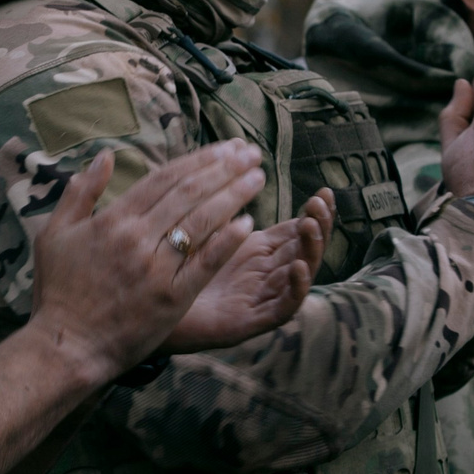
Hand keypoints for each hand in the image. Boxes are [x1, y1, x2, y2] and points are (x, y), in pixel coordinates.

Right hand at [26, 141, 268, 383]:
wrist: (66, 346)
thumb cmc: (58, 291)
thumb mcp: (54, 234)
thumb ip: (80, 193)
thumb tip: (104, 156)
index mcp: (113, 220)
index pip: (164, 178)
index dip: (199, 159)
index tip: (225, 148)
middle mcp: (137, 238)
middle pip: (189, 194)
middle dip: (225, 170)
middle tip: (251, 155)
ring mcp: (156, 269)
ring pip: (202, 222)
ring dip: (234, 196)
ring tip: (258, 179)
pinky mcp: (172, 298)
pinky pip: (205, 263)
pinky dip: (227, 241)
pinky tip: (248, 224)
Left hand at [164, 191, 329, 352]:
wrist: (149, 311)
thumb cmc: (177, 268)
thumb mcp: (206, 227)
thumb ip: (226, 200)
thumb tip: (238, 151)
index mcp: (259, 252)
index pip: (297, 230)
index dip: (314, 213)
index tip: (323, 192)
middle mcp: (265, 274)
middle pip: (304, 250)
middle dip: (318, 226)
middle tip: (319, 204)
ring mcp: (259, 299)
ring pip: (300, 277)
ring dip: (310, 251)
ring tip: (309, 226)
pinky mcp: (250, 322)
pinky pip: (282, 308)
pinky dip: (295, 289)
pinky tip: (297, 267)